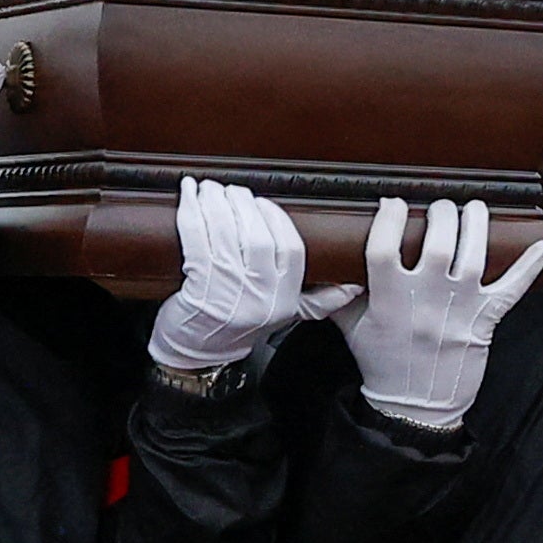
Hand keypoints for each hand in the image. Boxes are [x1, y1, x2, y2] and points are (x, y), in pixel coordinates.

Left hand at [150, 179, 347, 374]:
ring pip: (226, 236)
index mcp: (284, 299)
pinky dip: (191, 214)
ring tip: (210, 188)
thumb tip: (353, 286)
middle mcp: (260, 297)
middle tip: (232, 190)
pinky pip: (196, 243)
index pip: (291, 249)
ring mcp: (229, 295)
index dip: (277, 219)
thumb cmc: (237, 328)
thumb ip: (318, 301)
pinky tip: (189, 195)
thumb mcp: (284, 317)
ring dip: (215, 203)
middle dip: (243, 205)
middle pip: (258, 238)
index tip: (262, 202)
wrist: (198, 354)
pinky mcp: (198, 291)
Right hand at [342, 197, 542, 433]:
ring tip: (474, 209)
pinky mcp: (484, 320)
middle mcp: (426, 298)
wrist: (415, 406)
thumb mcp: (351, 326)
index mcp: (388, 298)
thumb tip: (325, 261)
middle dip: (441, 214)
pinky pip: (512, 288)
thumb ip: (338, 293)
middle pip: (437, 241)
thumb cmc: (382, 362)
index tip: (393, 204)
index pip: (385, 246)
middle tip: (440, 208)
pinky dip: (530, 266)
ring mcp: (458, 308)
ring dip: (476, 225)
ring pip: (473, 254)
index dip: (389, 218)